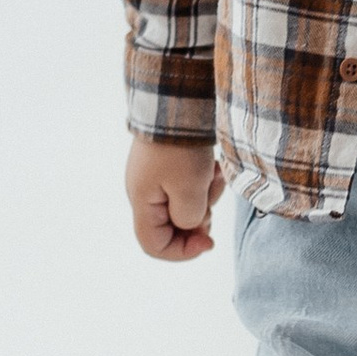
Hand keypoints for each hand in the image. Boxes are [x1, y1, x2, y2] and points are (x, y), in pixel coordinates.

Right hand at [127, 136, 224, 263]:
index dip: (183, 252)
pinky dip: (204, 182)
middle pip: (173, 226)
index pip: (154, 246)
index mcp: (143, 202)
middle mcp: (145, 193)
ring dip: (206, 196)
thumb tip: (191, 225)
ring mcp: (156, 178)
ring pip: (185, 206)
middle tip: (211, 197)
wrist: (178, 103)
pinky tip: (212, 166)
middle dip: (199, 218)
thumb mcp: (190, 190)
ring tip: (214, 175)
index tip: (209, 242)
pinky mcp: (169, 166)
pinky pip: (189, 186)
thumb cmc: (181, 149)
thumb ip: (189, 219)